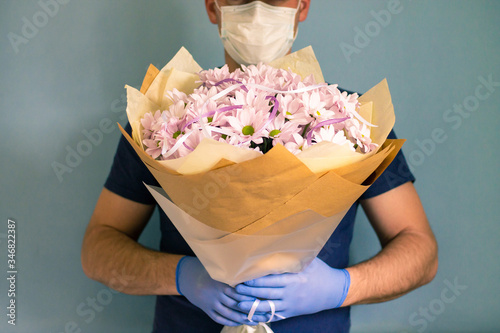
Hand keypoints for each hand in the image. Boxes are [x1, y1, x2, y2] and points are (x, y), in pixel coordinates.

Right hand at [176, 256, 268, 325]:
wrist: (190, 279)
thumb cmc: (211, 272)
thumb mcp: (221, 269)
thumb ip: (234, 271)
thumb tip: (252, 269)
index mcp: (221, 283)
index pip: (238, 293)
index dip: (250, 298)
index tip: (262, 300)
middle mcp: (216, 294)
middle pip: (236, 305)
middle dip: (250, 310)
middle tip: (264, 314)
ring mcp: (211, 303)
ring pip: (229, 314)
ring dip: (242, 318)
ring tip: (255, 321)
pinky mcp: (207, 310)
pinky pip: (220, 318)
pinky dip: (230, 322)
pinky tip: (240, 322)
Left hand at [234, 258, 349, 320]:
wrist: (333, 291)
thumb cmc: (319, 271)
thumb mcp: (309, 260)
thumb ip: (293, 255)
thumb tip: (280, 240)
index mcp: (294, 279)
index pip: (271, 279)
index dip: (256, 279)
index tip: (243, 277)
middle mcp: (291, 293)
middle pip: (266, 293)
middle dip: (249, 292)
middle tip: (235, 289)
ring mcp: (291, 304)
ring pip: (268, 307)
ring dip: (252, 306)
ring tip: (238, 303)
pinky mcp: (292, 313)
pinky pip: (275, 316)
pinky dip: (263, 316)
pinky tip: (251, 314)